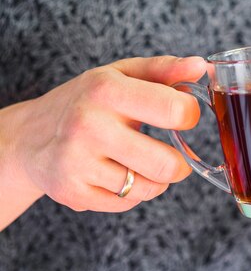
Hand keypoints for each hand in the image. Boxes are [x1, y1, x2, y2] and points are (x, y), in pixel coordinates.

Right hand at [6, 56, 206, 212]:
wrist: (29, 136)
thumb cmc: (87, 101)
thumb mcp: (122, 75)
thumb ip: (164, 69)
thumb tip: (200, 66)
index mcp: (106, 89)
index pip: (176, 111)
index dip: (189, 116)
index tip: (181, 117)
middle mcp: (89, 125)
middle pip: (167, 165)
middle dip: (179, 164)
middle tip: (171, 156)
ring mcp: (78, 162)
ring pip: (150, 188)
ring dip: (156, 180)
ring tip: (141, 163)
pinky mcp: (72, 192)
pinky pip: (128, 204)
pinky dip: (132, 194)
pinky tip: (118, 175)